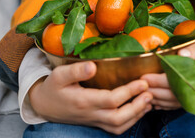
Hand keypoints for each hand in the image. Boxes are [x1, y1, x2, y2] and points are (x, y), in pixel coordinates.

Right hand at [28, 61, 152, 134]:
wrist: (44, 105)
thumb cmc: (53, 87)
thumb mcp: (58, 75)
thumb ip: (75, 70)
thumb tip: (93, 66)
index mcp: (83, 101)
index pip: (111, 100)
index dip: (129, 92)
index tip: (143, 81)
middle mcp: (91, 114)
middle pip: (119, 117)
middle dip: (137, 107)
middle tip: (150, 93)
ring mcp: (94, 120)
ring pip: (119, 126)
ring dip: (137, 115)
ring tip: (149, 101)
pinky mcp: (96, 122)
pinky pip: (116, 128)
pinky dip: (131, 121)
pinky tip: (139, 109)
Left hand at [141, 35, 194, 109]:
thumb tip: (180, 54)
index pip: (180, 81)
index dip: (160, 81)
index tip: (145, 76)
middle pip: (175, 94)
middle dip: (154, 91)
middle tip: (136, 85)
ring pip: (177, 102)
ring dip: (158, 99)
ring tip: (141, 93)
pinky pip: (181, 105)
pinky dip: (167, 105)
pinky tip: (154, 102)